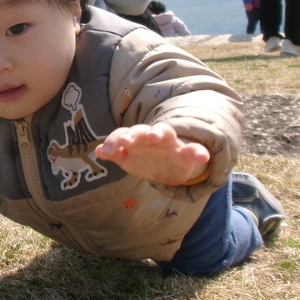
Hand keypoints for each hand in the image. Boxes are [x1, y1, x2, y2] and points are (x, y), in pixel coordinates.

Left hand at [95, 122, 209, 185]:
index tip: (105, 152)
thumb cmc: (145, 159)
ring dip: (159, 132)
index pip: (123, 134)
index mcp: (136, 138)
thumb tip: (97, 150)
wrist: (170, 169)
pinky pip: (194, 149)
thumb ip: (114, 153)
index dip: (114, 141)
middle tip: (128, 140)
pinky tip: (202, 157)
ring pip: (166, 132)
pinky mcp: (186, 153)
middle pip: (143, 130)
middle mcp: (152, 137)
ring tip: (154, 136)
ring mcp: (170, 144)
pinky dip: (199, 151)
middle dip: (136, 133)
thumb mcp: (128, 159)